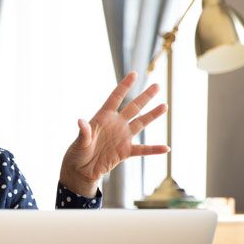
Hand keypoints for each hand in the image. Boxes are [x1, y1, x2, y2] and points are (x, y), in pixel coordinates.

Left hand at [59, 72, 169, 196]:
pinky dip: (154, 149)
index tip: (134, 74)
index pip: (115, 98)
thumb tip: (80, 122)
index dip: (124, 86)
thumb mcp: (79, 142)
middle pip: (133, 107)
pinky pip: (142, 150)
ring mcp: (122, 137)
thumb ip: (84, 132)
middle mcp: (116, 124)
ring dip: (152, 115)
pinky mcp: (126, 152)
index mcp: (103, 118)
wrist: (81, 170)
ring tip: (164, 106)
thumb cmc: (77, 153)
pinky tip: (166, 148)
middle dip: (145, 97)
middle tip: (157, 86)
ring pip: (140, 123)